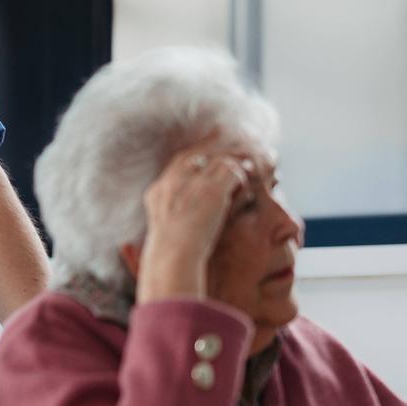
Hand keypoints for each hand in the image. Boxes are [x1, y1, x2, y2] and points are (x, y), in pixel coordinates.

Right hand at [136, 144, 251, 304]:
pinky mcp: (212, 190)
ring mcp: (193, 184)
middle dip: (215, 147)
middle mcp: (173, 182)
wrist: (172, 260)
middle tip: (232, 145)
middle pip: (197, 153)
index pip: (179, 161)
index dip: (196, 155)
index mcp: (158, 191)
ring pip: (218, 159)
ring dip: (234, 161)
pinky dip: (242, 175)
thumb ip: (165, 217)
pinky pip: (232, 171)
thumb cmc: (167, 256)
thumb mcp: (159, 231)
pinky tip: (246, 183)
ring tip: (248, 163)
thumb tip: (170, 221)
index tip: (208, 152)